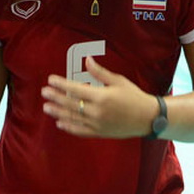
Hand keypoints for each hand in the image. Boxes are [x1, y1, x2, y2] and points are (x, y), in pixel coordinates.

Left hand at [41, 57, 155, 137]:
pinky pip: (81, 131)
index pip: (75, 89)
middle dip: (56, 97)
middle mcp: (98, 112)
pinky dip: (69, 127)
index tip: (51, 80)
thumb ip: (99, 72)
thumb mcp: (118, 81)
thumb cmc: (134, 96)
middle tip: (44, 92)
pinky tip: (60, 122)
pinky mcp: (100, 133)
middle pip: (71, 104)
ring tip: (46, 107)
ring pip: (73, 118)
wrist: (148, 118)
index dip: (61, 84)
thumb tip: (87, 59)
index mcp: (101, 97)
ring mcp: (98, 124)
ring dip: (58, 112)